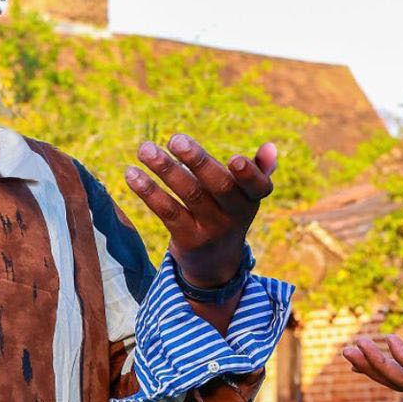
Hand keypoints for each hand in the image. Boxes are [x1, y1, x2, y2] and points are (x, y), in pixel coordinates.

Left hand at [125, 134, 278, 285]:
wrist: (215, 263)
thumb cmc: (229, 213)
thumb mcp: (246, 195)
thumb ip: (258, 170)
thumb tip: (271, 147)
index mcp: (252, 199)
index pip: (257, 187)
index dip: (249, 175)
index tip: (235, 158)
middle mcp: (234, 216)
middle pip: (218, 186)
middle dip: (197, 161)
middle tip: (175, 138)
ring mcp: (210, 229)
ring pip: (189, 195)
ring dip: (166, 170)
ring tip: (144, 148)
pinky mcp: (187, 239)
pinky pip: (167, 212)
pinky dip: (148, 191)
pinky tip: (131, 173)